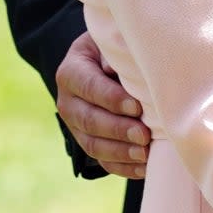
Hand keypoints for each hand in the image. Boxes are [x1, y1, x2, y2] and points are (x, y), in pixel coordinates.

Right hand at [56, 32, 149, 179]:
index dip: (111, 99)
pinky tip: (143, 167)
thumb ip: (115, 55)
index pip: (89, 87)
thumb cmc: (114, 51)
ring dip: (120, 152)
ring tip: (144, 154)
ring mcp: (75, 126)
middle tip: (144, 135)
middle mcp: (67, 102)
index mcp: (71, 72)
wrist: (104, 65)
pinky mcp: (88, 142)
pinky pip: (101, 160)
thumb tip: (118, 69)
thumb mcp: (111, 45)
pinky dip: (122, 166)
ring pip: (93, 144)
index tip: (136, 107)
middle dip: (118, 129)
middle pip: (89, 120)